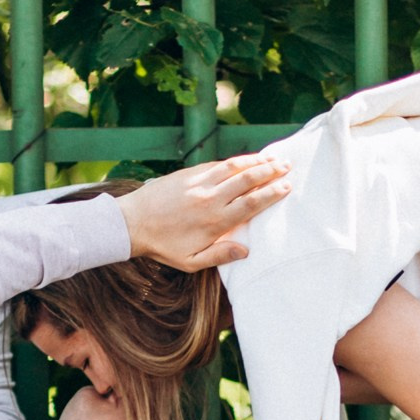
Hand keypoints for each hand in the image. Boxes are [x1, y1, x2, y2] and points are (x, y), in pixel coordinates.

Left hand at [117, 154, 290, 269]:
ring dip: (255, 161)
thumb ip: (219, 256)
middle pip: (247, 180)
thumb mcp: (190, 262)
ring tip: (273, 157)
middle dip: (270, 171)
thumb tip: (245, 251)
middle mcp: (210, 198)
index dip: (271, 193)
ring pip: (233, 167)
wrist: (132, 223)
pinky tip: (245, 159)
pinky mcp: (188, 174)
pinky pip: (216, 164)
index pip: (250, 203)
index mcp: (215, 221)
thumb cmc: (162, 246)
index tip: (286, 186)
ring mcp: (199, 183)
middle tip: (287, 166)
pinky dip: (234, 161)